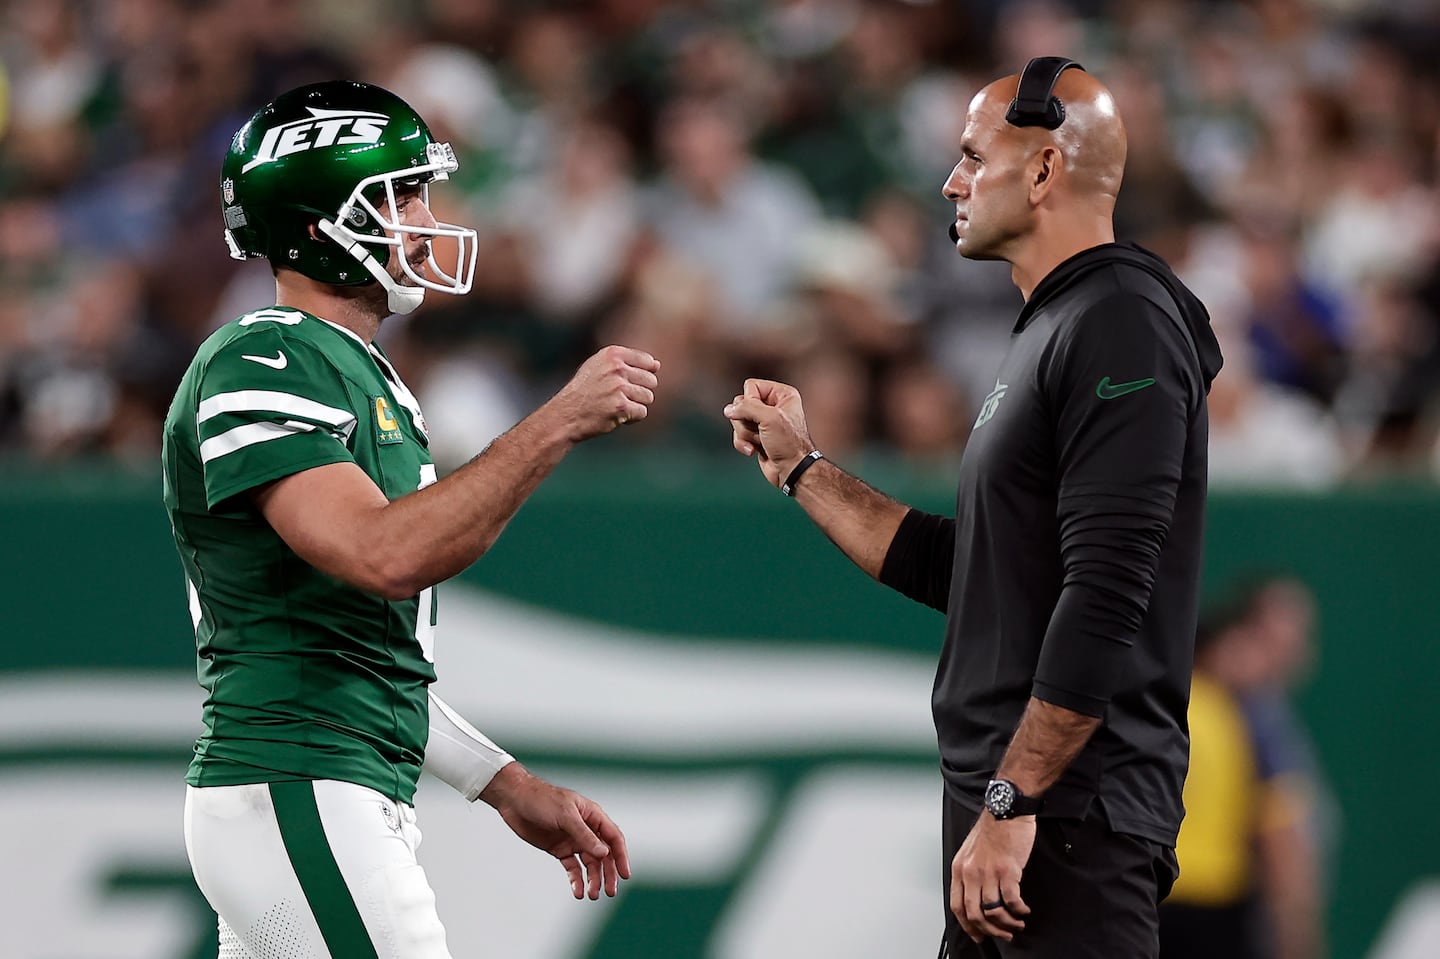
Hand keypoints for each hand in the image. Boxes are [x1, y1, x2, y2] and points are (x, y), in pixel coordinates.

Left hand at [479, 762, 630, 899]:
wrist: (514, 800)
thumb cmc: (541, 799)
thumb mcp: (565, 815)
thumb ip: (584, 835)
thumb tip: (603, 853)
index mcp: (592, 816)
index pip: (613, 838)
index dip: (621, 856)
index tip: (625, 874)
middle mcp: (585, 829)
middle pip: (604, 855)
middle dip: (608, 873)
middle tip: (610, 891)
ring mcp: (572, 840)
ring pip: (589, 863)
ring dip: (593, 879)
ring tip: (592, 894)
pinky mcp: (559, 849)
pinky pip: (572, 867)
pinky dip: (576, 879)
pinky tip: (577, 891)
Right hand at [548, 345, 659, 441]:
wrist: (566, 415)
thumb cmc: (584, 391)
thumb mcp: (599, 367)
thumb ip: (627, 363)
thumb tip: (657, 365)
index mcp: (612, 354)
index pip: (648, 361)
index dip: (643, 375)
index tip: (628, 383)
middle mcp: (616, 368)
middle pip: (651, 380)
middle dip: (639, 392)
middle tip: (620, 398)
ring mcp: (619, 387)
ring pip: (648, 397)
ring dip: (635, 405)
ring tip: (616, 406)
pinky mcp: (621, 406)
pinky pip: (642, 412)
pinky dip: (632, 418)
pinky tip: (616, 416)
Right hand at [722, 378, 816, 488]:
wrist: (791, 469)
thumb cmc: (788, 443)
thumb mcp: (769, 418)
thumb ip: (746, 408)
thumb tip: (729, 410)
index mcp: (781, 394)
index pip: (751, 386)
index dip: (750, 401)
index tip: (761, 416)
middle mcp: (772, 405)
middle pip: (741, 404)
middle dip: (746, 421)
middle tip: (760, 431)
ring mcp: (763, 422)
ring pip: (737, 420)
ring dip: (745, 434)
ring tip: (759, 441)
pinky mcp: (756, 436)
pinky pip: (738, 434)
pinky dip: (743, 443)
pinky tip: (754, 450)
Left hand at [950, 813, 1034, 942]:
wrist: (1006, 810)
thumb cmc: (992, 828)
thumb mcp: (970, 851)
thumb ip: (970, 873)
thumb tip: (977, 898)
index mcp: (959, 868)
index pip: (957, 906)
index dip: (968, 925)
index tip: (979, 934)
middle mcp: (971, 872)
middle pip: (974, 914)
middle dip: (990, 930)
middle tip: (1003, 934)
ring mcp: (988, 872)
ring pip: (993, 911)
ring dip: (1007, 923)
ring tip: (1017, 923)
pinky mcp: (1007, 870)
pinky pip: (1011, 900)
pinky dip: (1019, 910)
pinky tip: (1024, 909)